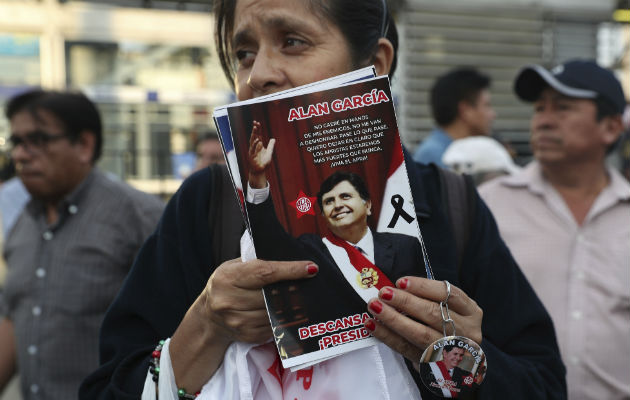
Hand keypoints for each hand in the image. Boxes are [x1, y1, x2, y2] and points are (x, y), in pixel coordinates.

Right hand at [170, 258, 317, 391]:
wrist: (209, 317)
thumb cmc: (227, 284)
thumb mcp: (235, 267)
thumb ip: (257, 263)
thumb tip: (291, 260)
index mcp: (227, 278)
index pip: (264, 273)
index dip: (289, 270)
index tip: (310, 268)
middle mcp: (228, 301)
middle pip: (272, 295)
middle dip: (293, 289)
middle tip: (308, 283)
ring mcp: (237, 321)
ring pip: (275, 312)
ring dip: (290, 305)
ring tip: (298, 297)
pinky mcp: (246, 335)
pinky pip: (273, 326)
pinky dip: (282, 318)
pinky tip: (285, 311)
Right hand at [247, 121, 275, 187]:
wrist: (260, 171)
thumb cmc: (263, 163)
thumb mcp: (269, 153)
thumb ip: (271, 146)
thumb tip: (273, 139)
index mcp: (258, 145)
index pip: (258, 135)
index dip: (258, 129)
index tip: (257, 123)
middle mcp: (254, 147)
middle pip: (254, 136)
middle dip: (254, 130)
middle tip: (255, 123)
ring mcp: (252, 151)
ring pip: (252, 141)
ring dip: (254, 135)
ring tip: (256, 128)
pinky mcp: (252, 156)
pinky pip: (253, 149)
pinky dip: (255, 145)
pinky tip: (258, 140)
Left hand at [365, 277, 482, 366]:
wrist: (460, 361)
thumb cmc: (450, 324)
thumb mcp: (450, 308)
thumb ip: (429, 297)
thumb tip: (397, 286)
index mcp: (471, 312)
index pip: (449, 295)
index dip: (424, 287)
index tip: (401, 282)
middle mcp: (466, 332)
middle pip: (434, 314)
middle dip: (405, 302)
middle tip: (383, 293)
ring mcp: (450, 351)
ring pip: (420, 334)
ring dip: (394, 319)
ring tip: (375, 307)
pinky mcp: (433, 365)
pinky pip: (407, 349)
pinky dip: (387, 336)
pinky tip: (372, 325)